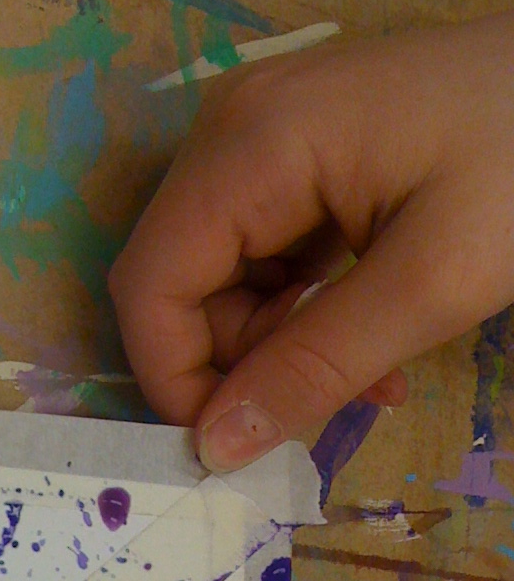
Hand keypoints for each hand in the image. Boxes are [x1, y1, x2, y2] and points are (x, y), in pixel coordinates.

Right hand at [109, 13, 513, 469]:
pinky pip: (267, 251)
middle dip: (240, 364)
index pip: (150, 286)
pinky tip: (369, 329)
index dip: (173, 378)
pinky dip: (304, 308)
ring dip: (280, 345)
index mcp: (251, 147)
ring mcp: (266, 136)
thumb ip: (314, 368)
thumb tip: (215, 449)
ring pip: (223, 278)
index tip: (232, 445)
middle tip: (330, 403)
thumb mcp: (430, 283)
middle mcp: (235, 131)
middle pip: (181, 284)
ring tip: (371, 375)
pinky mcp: (302, 152)